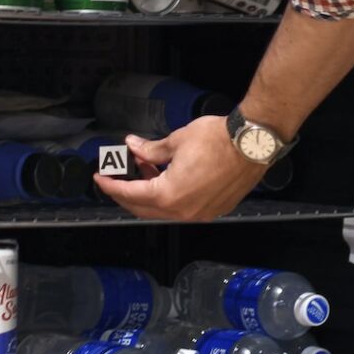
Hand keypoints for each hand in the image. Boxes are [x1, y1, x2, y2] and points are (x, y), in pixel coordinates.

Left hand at [94, 115, 267, 221]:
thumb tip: (133, 146)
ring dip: (150, 192)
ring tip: (145, 168)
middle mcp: (184, 211)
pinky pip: (184, 208)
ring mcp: (201, 214)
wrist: (253, 144)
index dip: (111, 186)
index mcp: (169, 195)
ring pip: (164, 210)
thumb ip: (150, 149)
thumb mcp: (177, 140)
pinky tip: (169, 176)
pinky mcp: (215, 209)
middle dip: (127, 193)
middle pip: (144, 208)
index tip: (100, 178)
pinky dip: (171, 195)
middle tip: (116, 178)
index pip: (131, 194)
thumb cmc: (218, 139)